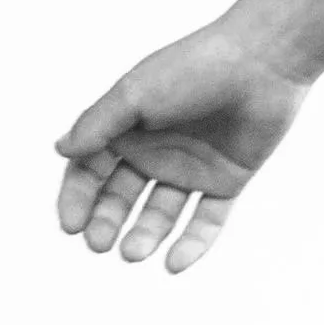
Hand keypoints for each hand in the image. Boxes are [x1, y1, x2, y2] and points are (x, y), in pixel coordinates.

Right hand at [53, 23, 311, 271]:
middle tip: (101, 243)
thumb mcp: (136, 93)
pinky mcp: (227, 179)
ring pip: (160, 213)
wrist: (263, 60)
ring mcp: (191, 167)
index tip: (71, 226)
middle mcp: (157, 149)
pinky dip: (192, 244)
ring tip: (134, 252)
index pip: (90, 170)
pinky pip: (206, 220)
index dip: (76, 199)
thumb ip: (98, 124)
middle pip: (120, 197)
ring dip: (145, 235)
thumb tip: (60, 150)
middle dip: (107, 223)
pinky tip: (174, 263)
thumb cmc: (194, 67)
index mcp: (128, 127)